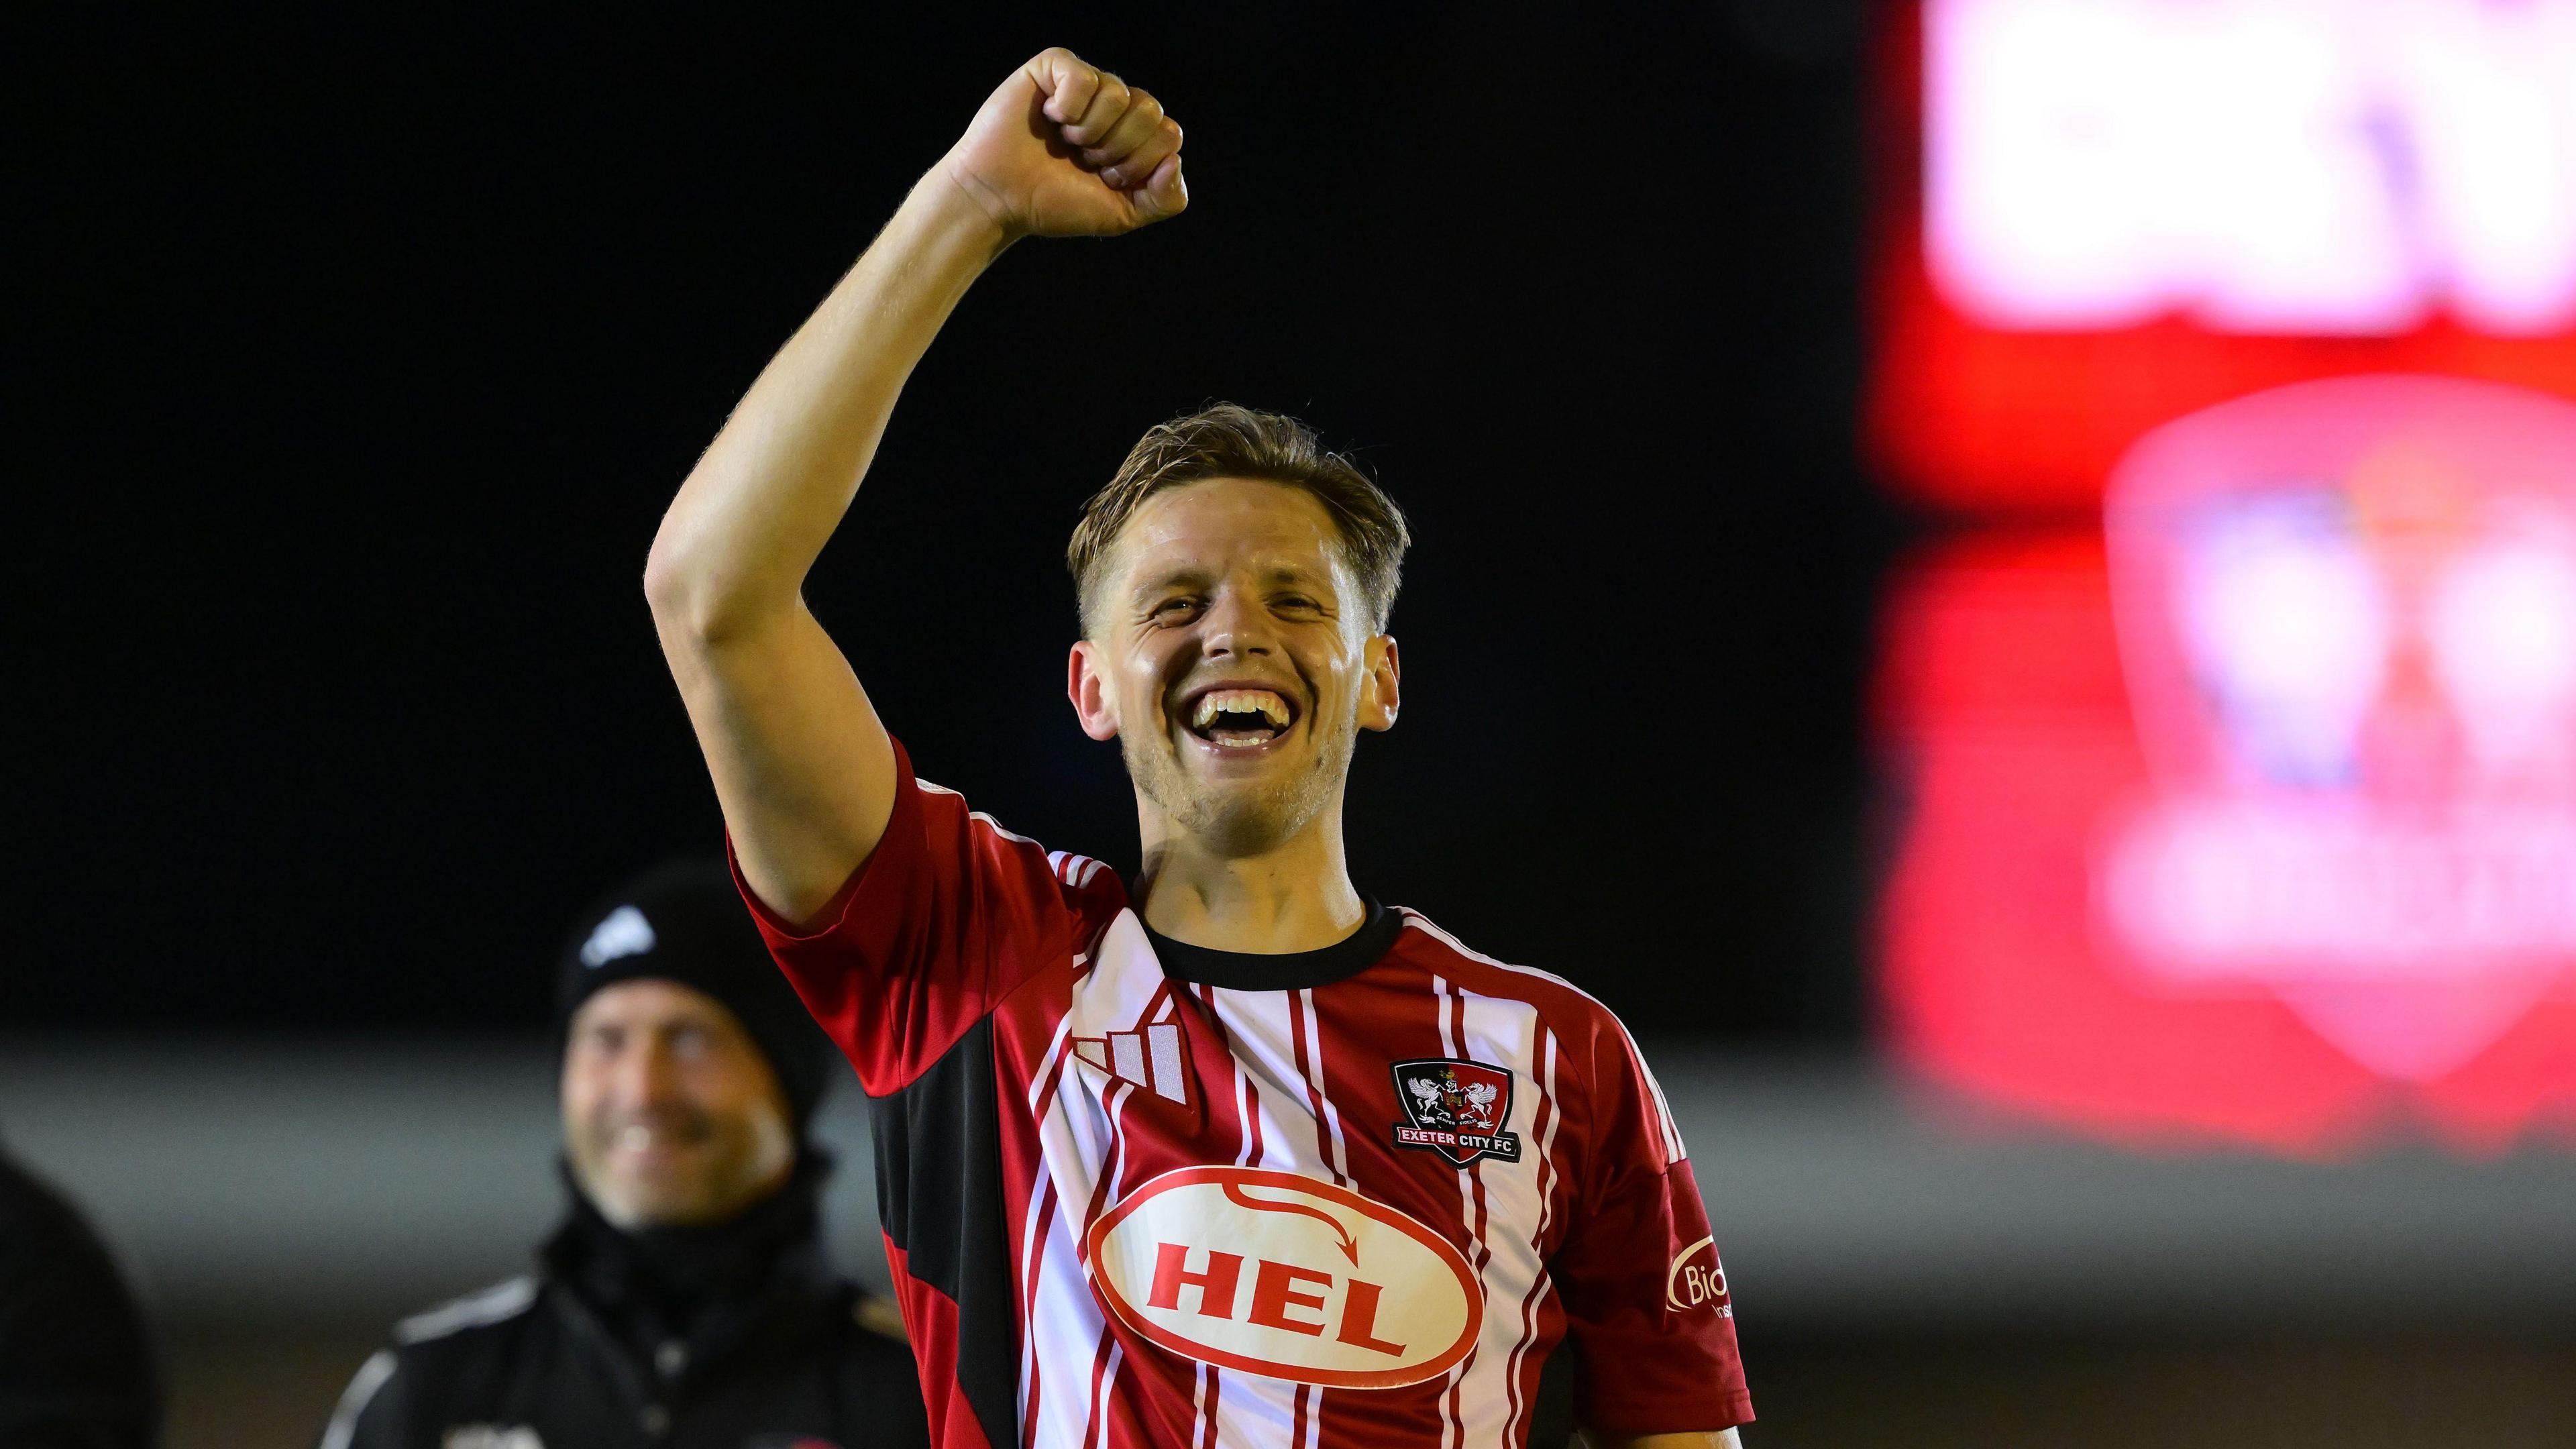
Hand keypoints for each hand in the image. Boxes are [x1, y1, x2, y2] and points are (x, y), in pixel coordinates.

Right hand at [941, 47, 1187, 238]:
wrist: (1000, 199)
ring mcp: (1086, 84)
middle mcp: (1114, 105)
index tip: (1105, 178)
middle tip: (1083, 160)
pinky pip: (1084, 77)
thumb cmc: (1055, 204)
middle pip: (1151, 111)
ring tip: (1064, 141)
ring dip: (1090, 131)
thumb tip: (1174, 161)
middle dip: (1117, 149)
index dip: (1139, 164)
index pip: (1169, 134)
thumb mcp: (1122, 214)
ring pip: (1119, 93)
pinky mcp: (1054, 68)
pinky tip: (1049, 118)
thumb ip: (1165, 199)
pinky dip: (1068, 109)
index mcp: (1135, 134)